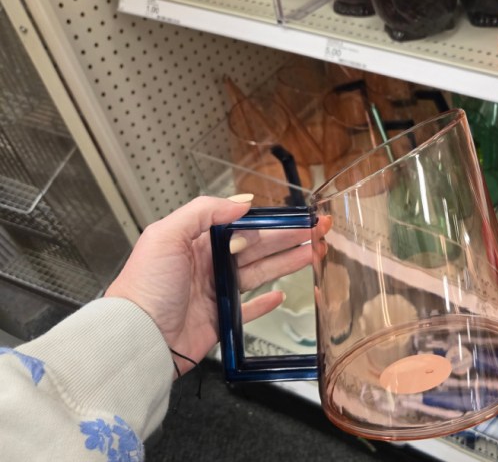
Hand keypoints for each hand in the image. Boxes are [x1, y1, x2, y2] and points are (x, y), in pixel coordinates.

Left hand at [105, 194, 329, 376]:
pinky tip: (281, 294)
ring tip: (314, 254)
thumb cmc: (144, 287)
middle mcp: (207, 266)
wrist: (137, 338)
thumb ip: (203, 212)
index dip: (271, 221)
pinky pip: (248, 310)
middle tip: (317, 232)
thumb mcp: (166, 235)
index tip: (296, 216)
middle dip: (288, 239)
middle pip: (257, 248)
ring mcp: (215, 293)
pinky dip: (265, 303)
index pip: (242, 226)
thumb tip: (241, 201)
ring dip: (287, 263)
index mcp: (195, 242)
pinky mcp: (220, 320)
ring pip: (259, 273)